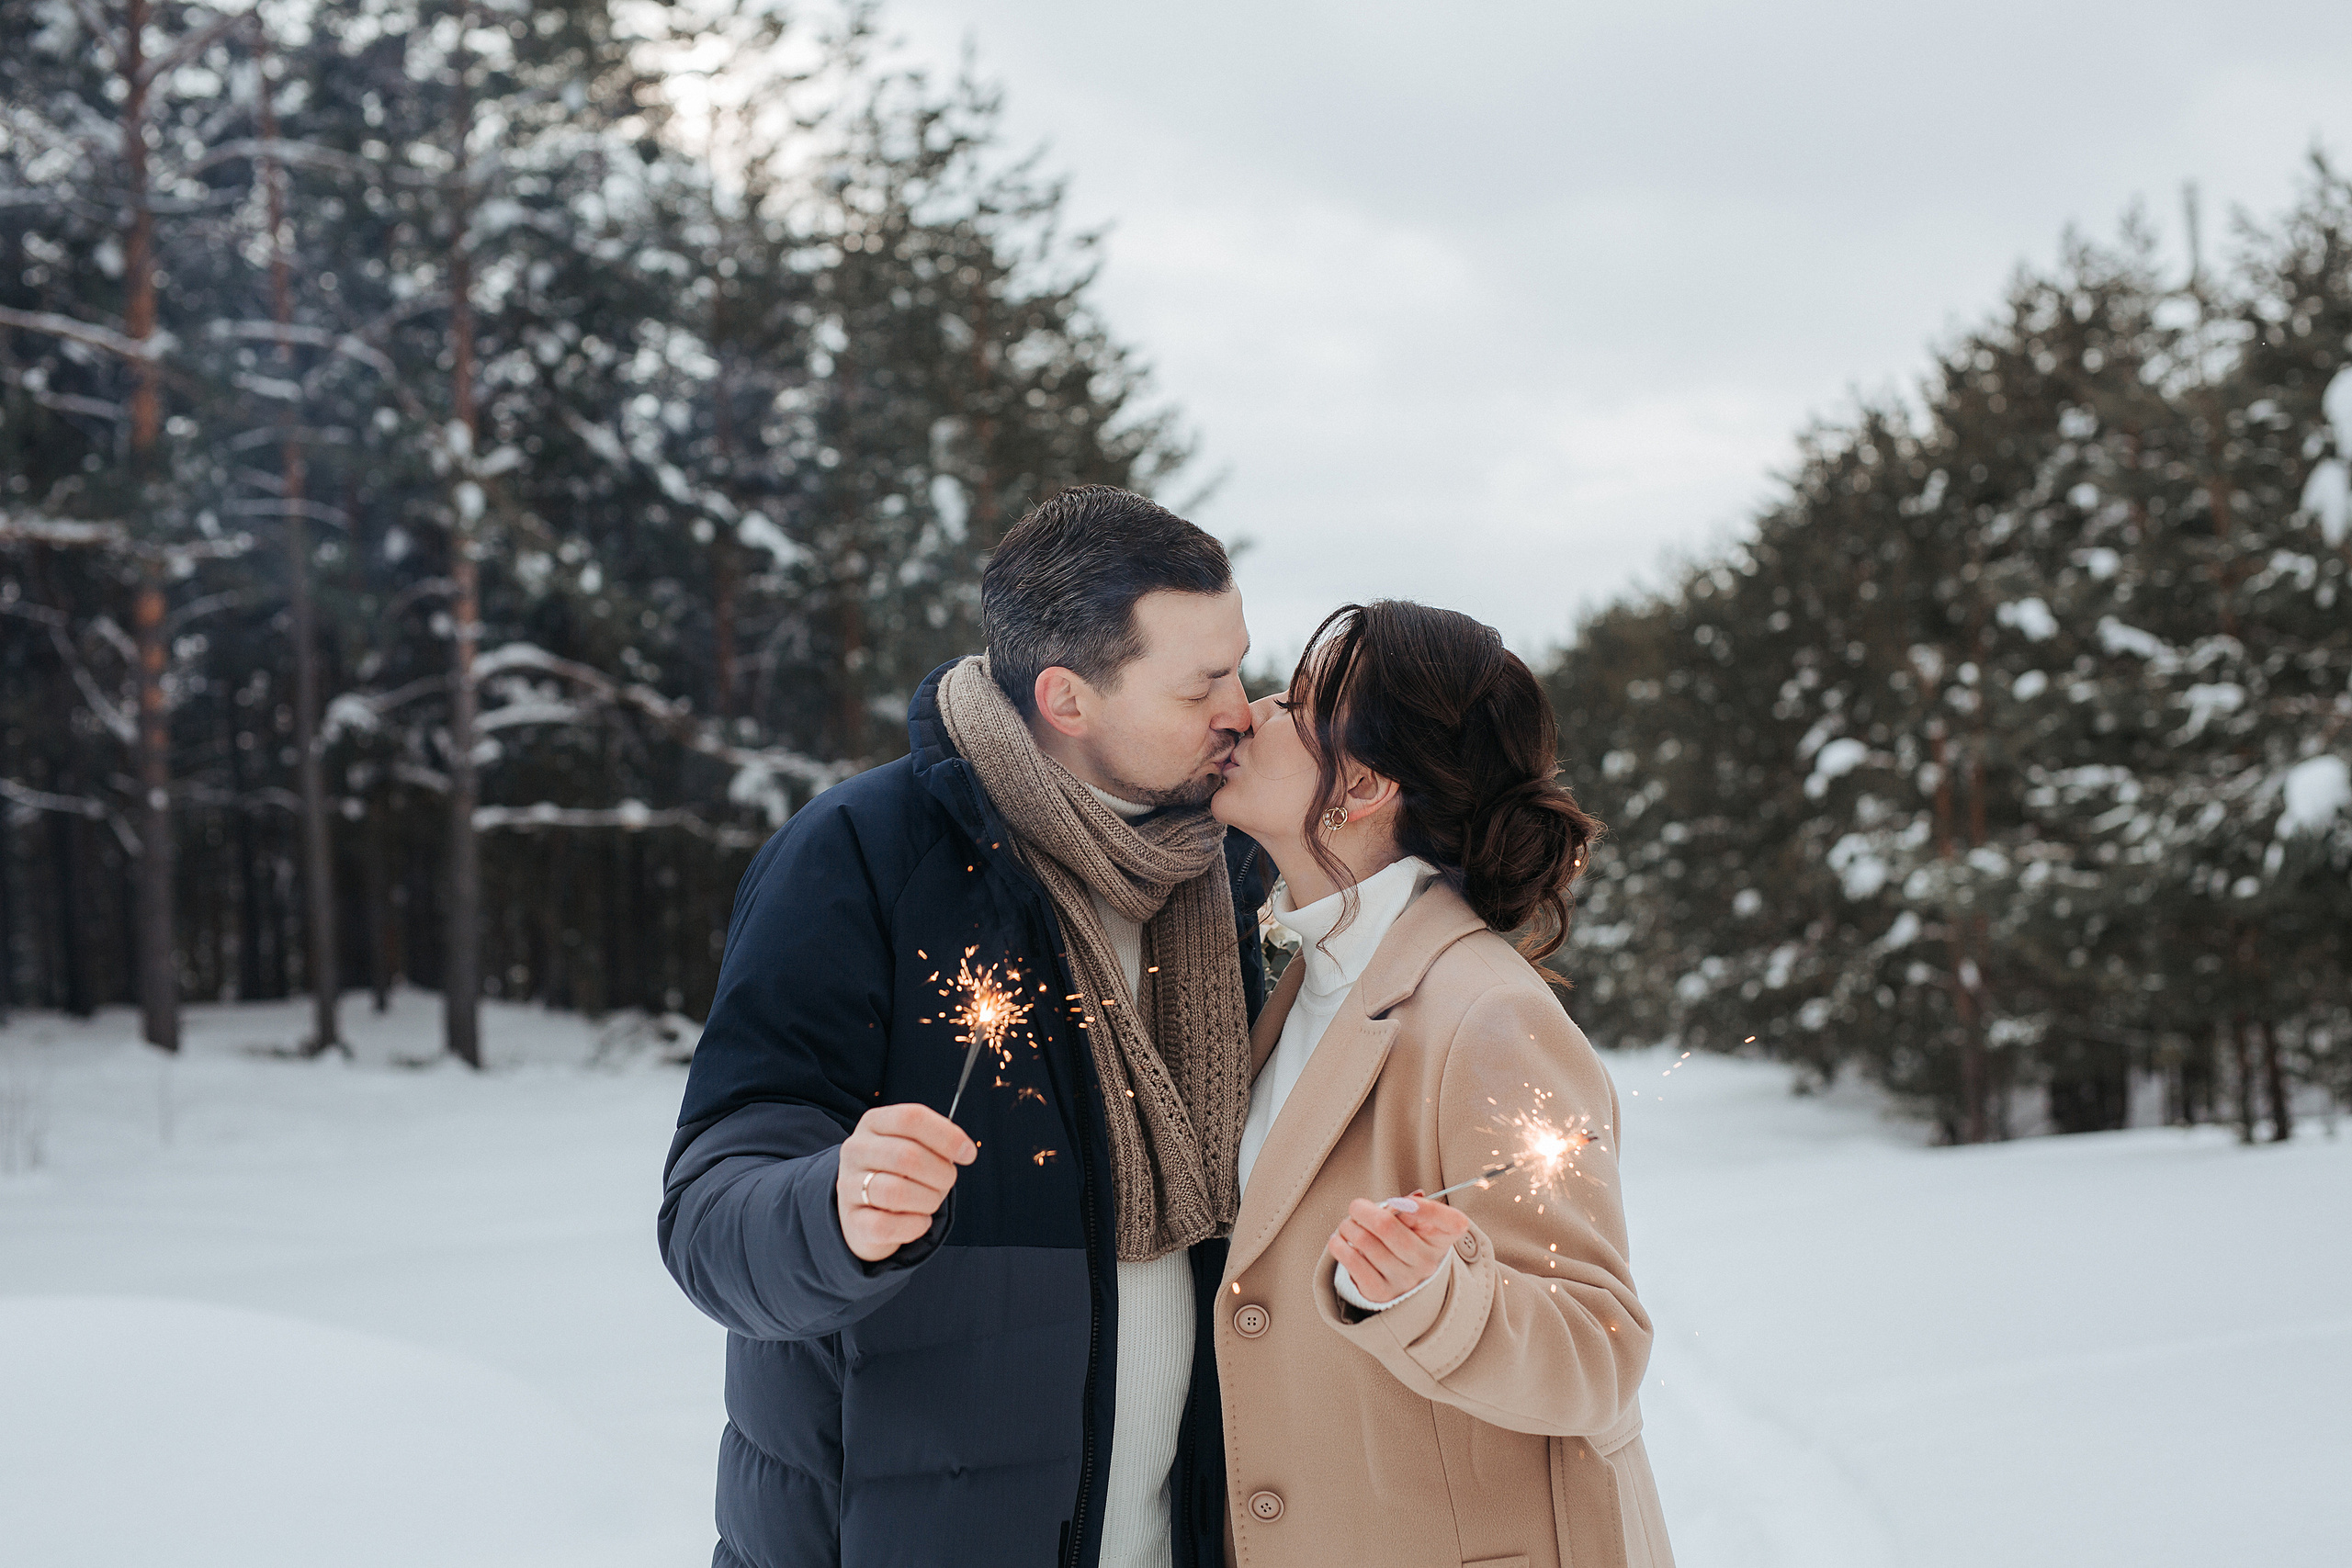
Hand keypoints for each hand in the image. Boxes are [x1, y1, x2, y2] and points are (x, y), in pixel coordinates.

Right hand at [835, 1103, 976, 1261]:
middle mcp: (856, 1150)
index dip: (946, 1135)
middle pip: (907, 1156)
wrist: (866, 1210)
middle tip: (946, 1182)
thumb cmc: (901, 1172)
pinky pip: (887, 1225)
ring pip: (896, 1192)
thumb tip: (965, 1150)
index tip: (969, 1154)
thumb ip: (938, 1143)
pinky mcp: (852, 1220)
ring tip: (931, 1201)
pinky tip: (920, 1221)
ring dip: (928, 1200)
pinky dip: (914, 1225)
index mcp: (874, 1122)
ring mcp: (848, 1185)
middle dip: (940, 1174)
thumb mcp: (916, 1147)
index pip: (911, 1118)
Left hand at [1327, 1192, 1470, 1304]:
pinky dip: (1339, 1246)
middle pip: (1387, 1227)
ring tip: (1347, 1226)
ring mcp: (1405, 1280)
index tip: (1406, 1201)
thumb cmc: (1405, 1238)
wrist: (1399, 1278)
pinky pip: (1353, 1262)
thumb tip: (1393, 1206)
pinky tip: (1339, 1241)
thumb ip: (1407, 1209)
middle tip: (1356, 1207)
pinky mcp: (1381, 1292)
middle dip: (1363, 1211)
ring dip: (1347, 1227)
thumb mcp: (1415, 1221)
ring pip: (1365, 1241)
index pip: (1452, 1223)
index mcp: (1442, 1238)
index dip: (1429, 1209)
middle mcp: (1427, 1261)